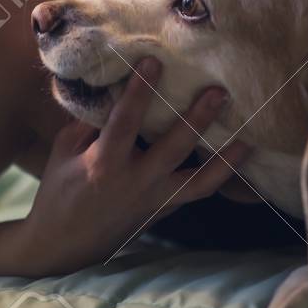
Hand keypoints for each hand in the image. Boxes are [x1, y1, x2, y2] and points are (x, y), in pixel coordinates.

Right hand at [20, 57, 247, 273]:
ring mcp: (154, 200)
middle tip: (218, 92)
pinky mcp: (164, 210)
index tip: (154, 62)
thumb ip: (88, 122)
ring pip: (198, 183)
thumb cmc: (60, 191)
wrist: (62, 245)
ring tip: (248, 137)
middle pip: (174, 149)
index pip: (125, 122)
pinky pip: (197, 192)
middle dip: (197, 120)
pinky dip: (218, 176)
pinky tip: (237, 156)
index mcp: (104, 164)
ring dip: (225, 160)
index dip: (139, 91)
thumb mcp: (64, 152)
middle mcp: (135, 183)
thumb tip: (109, 88)